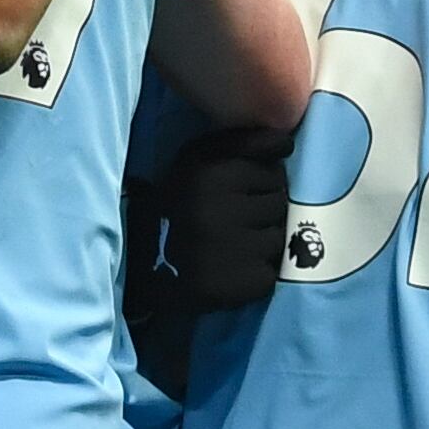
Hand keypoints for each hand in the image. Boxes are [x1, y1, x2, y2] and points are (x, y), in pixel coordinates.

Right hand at [153, 125, 294, 313]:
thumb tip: (287, 143)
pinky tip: (232, 269)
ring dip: (262, 241)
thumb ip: (242, 143)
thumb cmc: (176, 204)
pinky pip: (271, 273)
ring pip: (278, 237)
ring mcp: (231, 250)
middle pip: (279, 202)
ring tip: (234, 245)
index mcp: (209, 174)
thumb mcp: (197, 160)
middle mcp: (220, 210)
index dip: (259, 182)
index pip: (272, 171)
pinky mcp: (239, 284)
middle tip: (235, 220)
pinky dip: (257, 273)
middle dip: (263, 210)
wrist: (141, 262)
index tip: (238, 193)